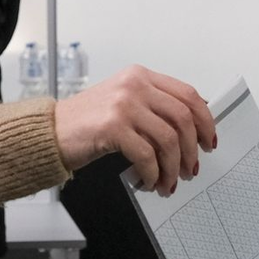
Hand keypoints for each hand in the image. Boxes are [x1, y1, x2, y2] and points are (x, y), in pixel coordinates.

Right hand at [53, 65, 214, 194]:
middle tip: (191, 168)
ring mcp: (124, 105)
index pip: (188, 94)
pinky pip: (147, 155)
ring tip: (169, 182)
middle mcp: (134, 86)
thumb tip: (189, 129)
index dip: (205, 120)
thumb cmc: (85, 121)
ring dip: (173, 167)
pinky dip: (153, 173)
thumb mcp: (123, 103)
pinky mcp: (113, 126)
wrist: (50, 131)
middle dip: (192, 149)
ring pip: (168, 139)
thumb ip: (153, 108)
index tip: (208, 140)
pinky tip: (150, 181)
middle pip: (183, 117)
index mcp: (140, 76)